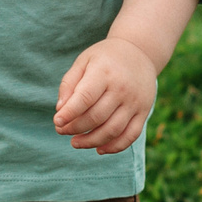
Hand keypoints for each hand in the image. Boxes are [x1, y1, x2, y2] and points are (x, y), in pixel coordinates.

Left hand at [54, 38, 159, 154]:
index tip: (57, 121)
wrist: (140, 52)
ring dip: (91, 141)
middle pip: (96, 117)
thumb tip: (60, 110)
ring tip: (75, 142)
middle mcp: (122, 88)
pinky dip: (114, 147)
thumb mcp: (84, 61)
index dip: (69, 113)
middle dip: (75, 128)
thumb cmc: (105, 58)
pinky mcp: (144, 112)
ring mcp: (135, 101)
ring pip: (112, 130)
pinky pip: (130, 136)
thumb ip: (69, 84)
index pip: (85, 98)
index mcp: (104, 72)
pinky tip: (99, 149)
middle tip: (61, 130)